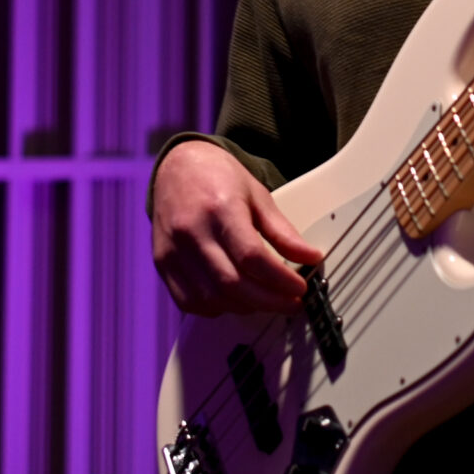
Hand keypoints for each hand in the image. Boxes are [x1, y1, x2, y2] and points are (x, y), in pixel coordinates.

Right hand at [152, 140, 323, 316]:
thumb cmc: (220, 178)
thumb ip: (282, 231)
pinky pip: (188, 301)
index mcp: (221, 209)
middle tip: (292, 303)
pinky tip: (236, 300)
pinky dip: (216, 308)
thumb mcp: (259, 196)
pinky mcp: (161, 263)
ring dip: (245, 307)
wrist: (179, 166)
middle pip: (232, 283)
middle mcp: (192, 232)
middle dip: (268, 301)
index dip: (280, 280)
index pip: (252, 257)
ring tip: (268, 300)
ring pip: (211, 297)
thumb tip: (311, 257)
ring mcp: (172, 251)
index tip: (300, 289)